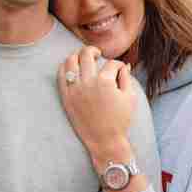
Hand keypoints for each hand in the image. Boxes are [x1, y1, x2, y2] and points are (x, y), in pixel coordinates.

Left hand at [58, 46, 136, 169]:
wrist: (104, 141)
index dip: (118, 65)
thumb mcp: (130, 98)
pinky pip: (61, 75)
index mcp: (106, 81)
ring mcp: (75, 89)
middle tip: (97, 54)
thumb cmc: (120, 120)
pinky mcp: (66, 97)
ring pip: (70, 61)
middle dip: (94, 51)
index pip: (112, 63)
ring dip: (77, 55)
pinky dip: (65, 67)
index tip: (119, 69)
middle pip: (87, 54)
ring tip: (82, 59)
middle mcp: (88, 82)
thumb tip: (124, 65)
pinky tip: (72, 68)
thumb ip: (126, 78)